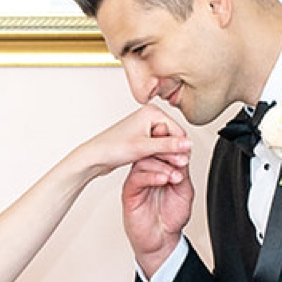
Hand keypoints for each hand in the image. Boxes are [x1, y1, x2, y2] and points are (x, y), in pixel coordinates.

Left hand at [72, 100, 192, 184]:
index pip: (178, 130)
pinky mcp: (141, 137)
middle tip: (177, 168)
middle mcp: (149, 116)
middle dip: (175, 152)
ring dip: (167, 156)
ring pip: (165, 143)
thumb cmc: (112, 148)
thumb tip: (188, 144)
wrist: (94, 156)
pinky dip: (158, 157)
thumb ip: (168, 146)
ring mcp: (145, 127)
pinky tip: (156, 166)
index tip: (183, 162)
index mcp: (152, 112)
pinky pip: (157, 147)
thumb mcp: (144, 147)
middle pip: (173, 136)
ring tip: (168, 170)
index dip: (181, 148)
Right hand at [121, 133, 194, 274]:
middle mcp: (147, 172)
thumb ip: (182, 172)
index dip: (172, 144)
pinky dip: (152, 176)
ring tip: (175, 175)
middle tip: (181, 157)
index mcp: (160, 168)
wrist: (162, 240)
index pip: (162, 149)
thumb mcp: (184, 191)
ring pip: (144, 162)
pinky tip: (164, 180)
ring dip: (162, 165)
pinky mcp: (130, 193)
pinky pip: (137, 179)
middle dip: (168, 151)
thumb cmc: (171, 217)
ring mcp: (138, 181)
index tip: (183, 142)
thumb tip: (183, 154)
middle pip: (151, 151)